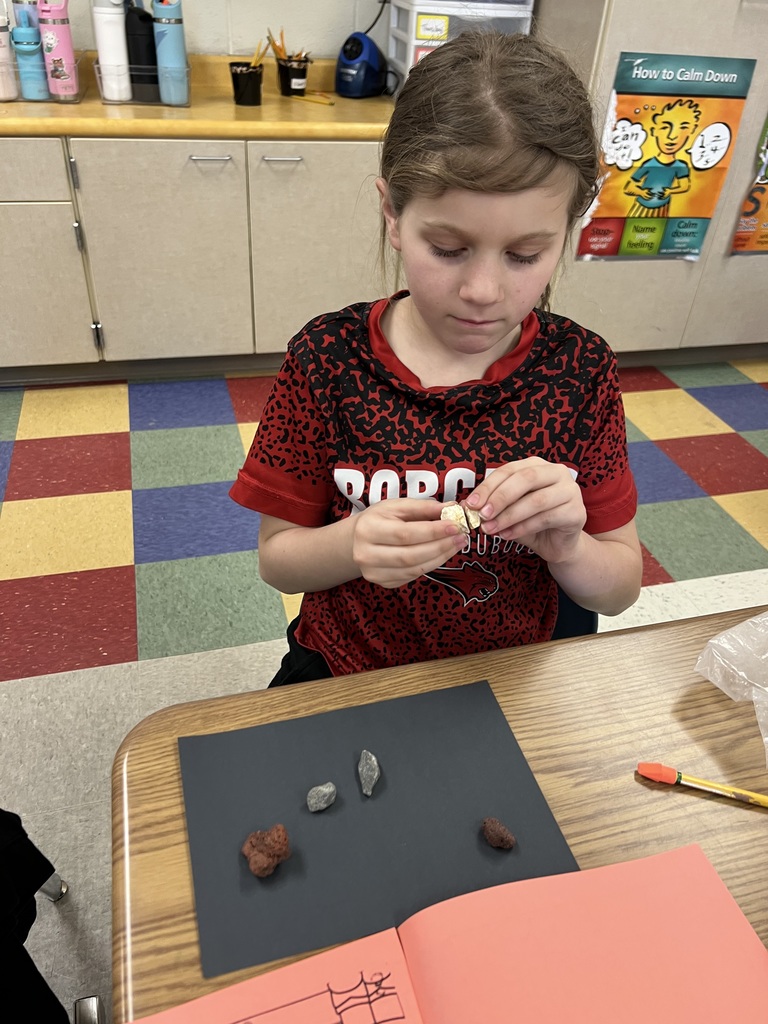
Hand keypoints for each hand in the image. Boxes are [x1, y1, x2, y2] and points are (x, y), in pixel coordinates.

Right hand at [352, 499, 466, 588]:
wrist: (357, 539)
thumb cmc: (380, 519)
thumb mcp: (397, 506)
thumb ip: (424, 507)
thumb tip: (452, 507)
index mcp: (368, 529)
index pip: (405, 533)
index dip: (433, 531)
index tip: (455, 525)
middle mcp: (366, 554)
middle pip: (410, 555)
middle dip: (440, 546)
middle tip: (461, 537)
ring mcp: (373, 572)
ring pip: (414, 569)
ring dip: (440, 557)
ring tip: (456, 544)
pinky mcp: (382, 582)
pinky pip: (412, 576)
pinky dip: (431, 565)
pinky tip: (441, 554)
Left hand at [465, 457, 586, 563]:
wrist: (557, 545)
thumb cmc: (532, 523)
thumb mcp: (509, 510)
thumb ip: (493, 505)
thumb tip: (466, 504)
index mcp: (538, 466)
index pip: (509, 470)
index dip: (488, 486)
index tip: (471, 503)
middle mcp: (557, 473)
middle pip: (525, 479)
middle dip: (500, 498)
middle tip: (483, 515)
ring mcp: (570, 491)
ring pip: (536, 500)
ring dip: (509, 516)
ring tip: (491, 529)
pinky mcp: (576, 512)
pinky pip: (545, 518)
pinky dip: (522, 528)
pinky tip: (507, 535)